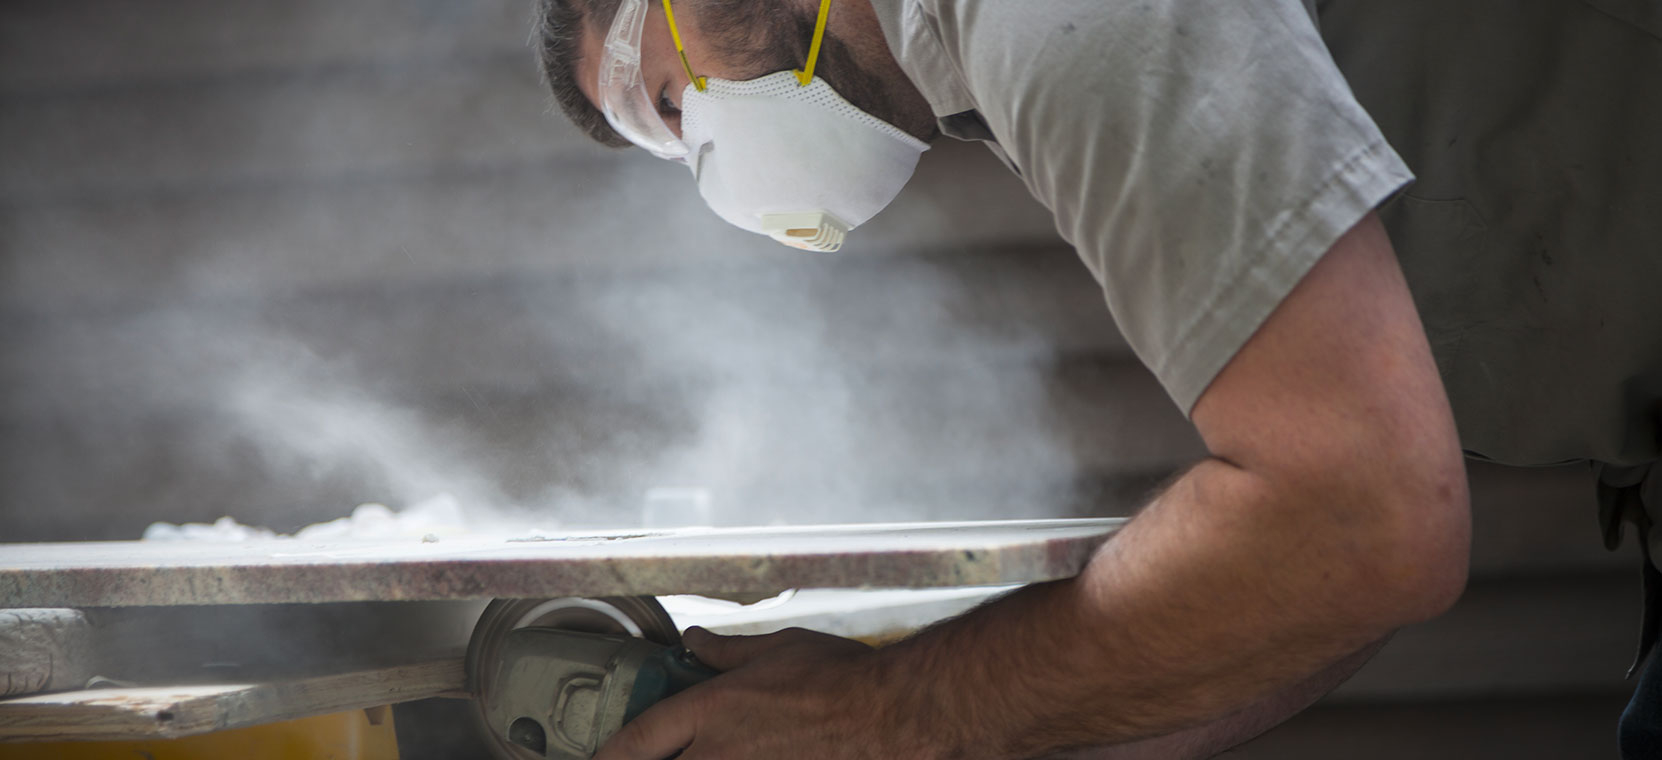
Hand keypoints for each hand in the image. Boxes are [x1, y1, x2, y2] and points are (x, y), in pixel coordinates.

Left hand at [593, 626, 929, 759]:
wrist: (891, 716)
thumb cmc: (842, 679)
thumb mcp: (777, 648)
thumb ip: (727, 651)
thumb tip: (696, 640)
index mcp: (712, 708)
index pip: (638, 739)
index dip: (610, 755)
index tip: (599, 759)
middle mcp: (719, 752)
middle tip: (638, 755)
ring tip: (704, 751)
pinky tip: (746, 757)